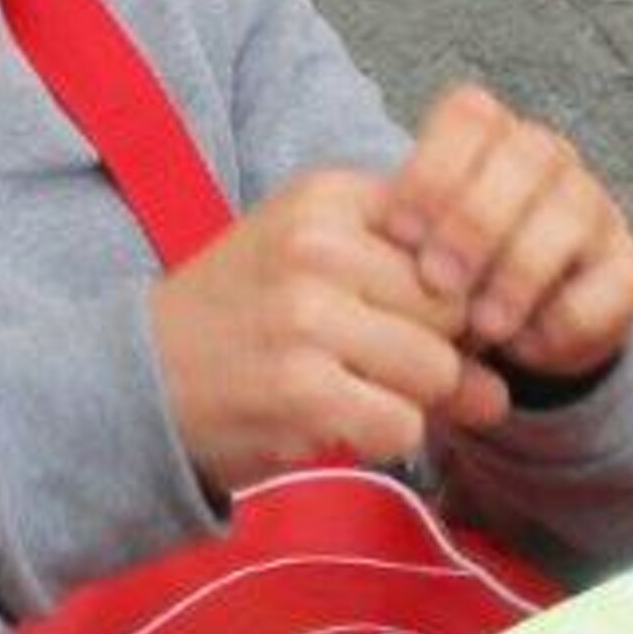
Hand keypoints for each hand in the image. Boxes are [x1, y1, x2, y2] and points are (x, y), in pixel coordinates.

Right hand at [149, 169, 512, 495]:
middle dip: (437, 351)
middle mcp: (319, 246)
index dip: (451, 293)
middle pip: (453, 309)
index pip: (454, 240)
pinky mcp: (302, 390)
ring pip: (436, 370)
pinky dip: (381, 437)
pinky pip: (401, 424)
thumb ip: (412, 298)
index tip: (414, 318)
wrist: (133, 378)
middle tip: (376, 366)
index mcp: (328, 196)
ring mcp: (308, 318)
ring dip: (409, 399)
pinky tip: (334, 421)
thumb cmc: (236, 319)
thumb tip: (499, 387)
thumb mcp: (312, 264)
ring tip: (352, 391)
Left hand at [379, 84, 632, 388]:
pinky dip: (564, 320)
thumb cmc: (439, 279)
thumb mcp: (406, 253)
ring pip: (573, 215)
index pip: (471, 115)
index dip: (434, 168)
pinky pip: (610, 285)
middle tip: (437, 281)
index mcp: (489, 137)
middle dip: (476, 222)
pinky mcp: (629, 270)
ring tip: (482, 327)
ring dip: (521, 275)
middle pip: (527, 156)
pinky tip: (526, 347)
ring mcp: (596, 210)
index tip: (396, 231)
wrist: (510, 333)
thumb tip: (358, 257)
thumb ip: (393, 240)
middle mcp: (549, 159)